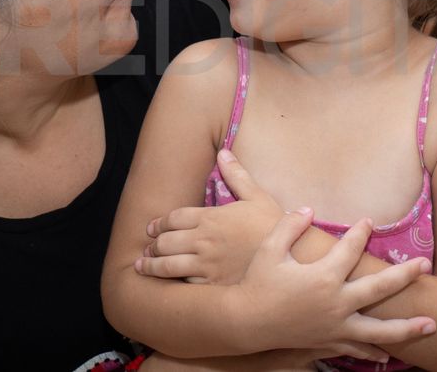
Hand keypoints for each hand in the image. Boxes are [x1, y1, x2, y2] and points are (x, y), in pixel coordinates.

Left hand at [137, 150, 282, 284]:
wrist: (293, 257)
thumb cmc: (274, 226)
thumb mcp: (257, 196)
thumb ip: (236, 175)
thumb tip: (223, 151)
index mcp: (211, 217)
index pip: (174, 218)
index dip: (159, 223)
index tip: (152, 228)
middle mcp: (204, 240)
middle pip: (165, 241)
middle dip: (153, 245)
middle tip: (147, 248)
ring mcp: (207, 264)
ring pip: (168, 265)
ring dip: (152, 265)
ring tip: (143, 266)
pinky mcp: (213, 285)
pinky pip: (184, 285)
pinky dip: (172, 284)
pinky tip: (166, 285)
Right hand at [222, 207, 435, 357]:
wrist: (247, 322)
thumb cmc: (257, 282)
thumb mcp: (270, 249)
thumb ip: (290, 226)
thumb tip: (309, 209)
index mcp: (323, 277)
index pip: (351, 250)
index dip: (361, 233)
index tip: (369, 222)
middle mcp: (336, 303)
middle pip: (380, 288)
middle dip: (405, 276)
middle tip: (425, 266)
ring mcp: (336, 326)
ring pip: (380, 329)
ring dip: (408, 326)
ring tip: (432, 323)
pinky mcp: (329, 341)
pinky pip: (358, 348)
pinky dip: (374, 352)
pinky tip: (390, 355)